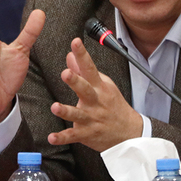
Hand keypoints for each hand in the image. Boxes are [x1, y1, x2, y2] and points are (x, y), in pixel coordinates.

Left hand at [47, 37, 143, 151]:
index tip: (75, 42)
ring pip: (77, 114)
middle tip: (66, 73)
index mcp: (99, 87)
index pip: (90, 67)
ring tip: (55, 107)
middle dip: (75, 81)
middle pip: (85, 89)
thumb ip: (83, 70)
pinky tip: (51, 137)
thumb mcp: (102, 85)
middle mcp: (95, 101)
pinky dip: (62, 138)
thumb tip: (69, 55)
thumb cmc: (112, 105)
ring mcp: (90, 118)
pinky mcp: (86, 134)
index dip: (82, 54)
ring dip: (66, 111)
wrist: (129, 132)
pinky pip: (72, 136)